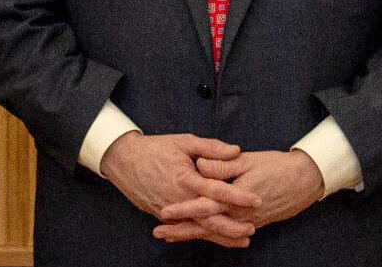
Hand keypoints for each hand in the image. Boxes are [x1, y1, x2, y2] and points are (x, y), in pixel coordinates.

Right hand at [101, 132, 261, 246]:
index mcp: (186, 179)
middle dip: (232, 227)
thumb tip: (236, 151)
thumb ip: (211, 148)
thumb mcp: (184, 142)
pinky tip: (217, 238)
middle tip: (252, 229)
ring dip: (221, 236)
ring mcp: (170, 211)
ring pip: (199, 229)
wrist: (124, 161)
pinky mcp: (163, 216)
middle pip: (210, 219)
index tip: (256, 199)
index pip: (217, 191)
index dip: (238, 196)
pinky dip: (203, 235)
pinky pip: (187, 228)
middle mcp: (179, 199)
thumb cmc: (155, 149)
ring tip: (242, 240)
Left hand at [154, 149, 324, 241]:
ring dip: (192, 234)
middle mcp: (239, 215)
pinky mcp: (250, 224)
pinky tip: (198, 234)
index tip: (164, 211)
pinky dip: (209, 235)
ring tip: (170, 236)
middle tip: (158, 232)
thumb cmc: (277, 167)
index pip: (204, 206)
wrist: (304, 182)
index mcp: (236, 198)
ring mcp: (245, 223)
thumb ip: (223, 164)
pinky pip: (225, 233)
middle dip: (181, 230)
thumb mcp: (249, 160)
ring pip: (214, 232)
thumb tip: (200, 166)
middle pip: (205, 226)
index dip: (183, 209)